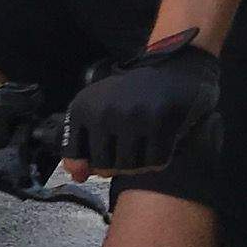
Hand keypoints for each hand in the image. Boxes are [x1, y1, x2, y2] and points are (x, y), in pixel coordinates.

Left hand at [61, 29, 219, 176]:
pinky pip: (155, 162)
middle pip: (103, 167)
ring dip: (139, 166)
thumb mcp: (98, 111)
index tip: (104, 149)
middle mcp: (104, 112)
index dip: (89, 162)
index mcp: (83, 107)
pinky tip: (160, 144)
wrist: (173, 69)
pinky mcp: (160, 122)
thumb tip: (78, 176)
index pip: (74, 156)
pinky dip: (159, 160)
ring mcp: (132, 117)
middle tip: (128, 149)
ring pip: (129, 168)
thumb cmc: (130, 97)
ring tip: (144, 148)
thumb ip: (82, 144)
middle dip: (117, 166)